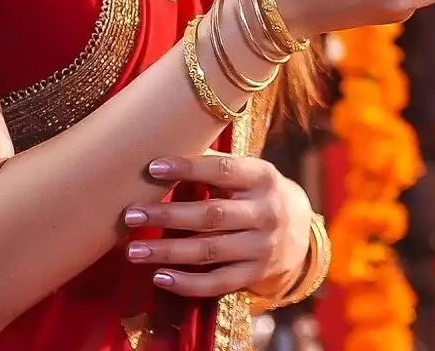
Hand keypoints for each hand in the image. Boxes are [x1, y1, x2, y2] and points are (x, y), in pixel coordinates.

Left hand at [124, 154, 312, 298]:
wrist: (303, 233)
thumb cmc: (260, 194)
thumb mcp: (252, 174)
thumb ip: (219, 167)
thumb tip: (169, 151)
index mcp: (263, 178)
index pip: (222, 170)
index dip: (188, 168)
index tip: (153, 167)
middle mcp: (266, 213)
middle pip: (211, 215)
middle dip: (167, 216)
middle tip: (131, 215)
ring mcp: (262, 247)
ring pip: (209, 251)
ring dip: (167, 252)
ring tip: (133, 251)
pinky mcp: (255, 275)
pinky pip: (217, 283)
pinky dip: (187, 283)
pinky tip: (160, 277)